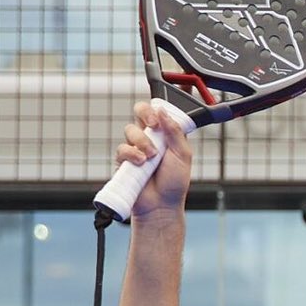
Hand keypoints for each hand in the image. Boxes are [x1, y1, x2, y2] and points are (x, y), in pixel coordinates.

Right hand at [116, 100, 192, 219]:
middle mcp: (149, 137)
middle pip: (140, 111)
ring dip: (142, 141)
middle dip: (145, 112)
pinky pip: (122, 148)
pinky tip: (140, 162)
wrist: (161, 205)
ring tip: (151, 157)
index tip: (165, 101)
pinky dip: (132, 153)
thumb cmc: (175, 182)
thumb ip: (175, 132)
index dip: (159, 103)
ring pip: (130, 129)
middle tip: (153, 123)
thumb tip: (163, 111)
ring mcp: (135, 147)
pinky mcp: (124, 159)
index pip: (160, 111)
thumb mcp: (183, 155)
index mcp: (166, 133)